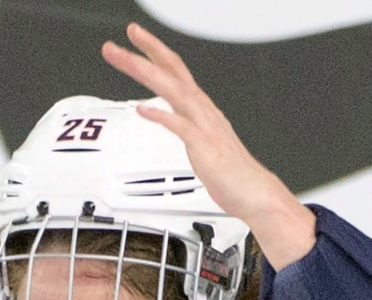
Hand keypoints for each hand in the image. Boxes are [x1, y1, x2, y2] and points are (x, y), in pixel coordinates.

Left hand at [100, 22, 315, 269]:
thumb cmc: (227, 169)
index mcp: (199, 107)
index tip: (133, 36)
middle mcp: (202, 110)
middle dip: (144, 53)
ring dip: (148, 74)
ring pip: (174, 91)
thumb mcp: (198, 137)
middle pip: (171, 72)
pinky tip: (144, 109)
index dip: (154, 50)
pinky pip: (181, 127)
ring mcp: (204, 126)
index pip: (175, 69)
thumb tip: (161, 111)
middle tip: (119, 40)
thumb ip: (180, 120)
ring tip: (126, 61)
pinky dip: (162, 116)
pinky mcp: (205, 146)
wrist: (252, 192)